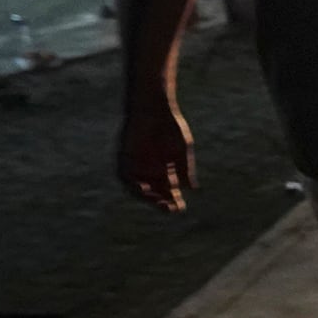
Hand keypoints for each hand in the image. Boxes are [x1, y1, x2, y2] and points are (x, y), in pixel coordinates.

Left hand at [118, 97, 195, 212]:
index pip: (169, 191)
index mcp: (166, 170)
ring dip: (146, 197)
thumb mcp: (182, 150)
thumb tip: (192, 188)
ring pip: (139, 188)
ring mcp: (137, 164)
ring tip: (157, 202)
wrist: (153, 109)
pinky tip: (142, 188)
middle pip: (154, 193)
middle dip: (161, 202)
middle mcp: (150, 170)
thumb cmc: (170, 127)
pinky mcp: (125, 157)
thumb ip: (184, 169)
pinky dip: (132, 183)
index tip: (180, 208)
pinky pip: (125, 175)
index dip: (174, 200)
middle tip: (170, 208)